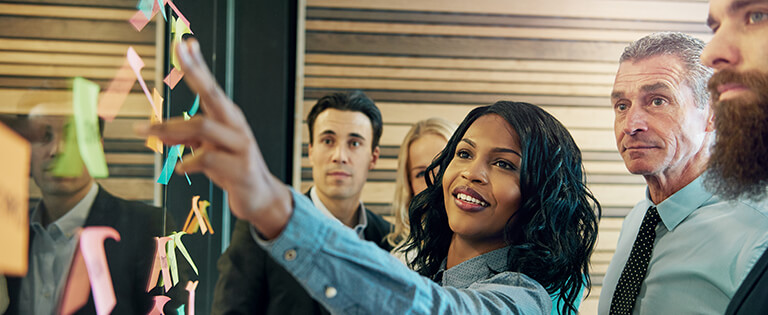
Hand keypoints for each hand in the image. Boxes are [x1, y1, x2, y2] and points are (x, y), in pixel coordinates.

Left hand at [141, 38, 291, 238]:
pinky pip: (206, 158)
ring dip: (170, 128)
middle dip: (195, 71)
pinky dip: (188, 162)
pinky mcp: (239, 168)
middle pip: (212, 94)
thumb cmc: (232, 169)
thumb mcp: (206, 150)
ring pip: (202, 126)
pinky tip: (180, 168)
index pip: (210, 87)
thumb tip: (158, 130)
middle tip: (179, 50)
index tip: (184, 43)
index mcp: (228, 118)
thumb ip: (185, 138)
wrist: (260, 197)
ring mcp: (241, 146)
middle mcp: (236, 126)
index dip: (197, 64)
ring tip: (147, 132)